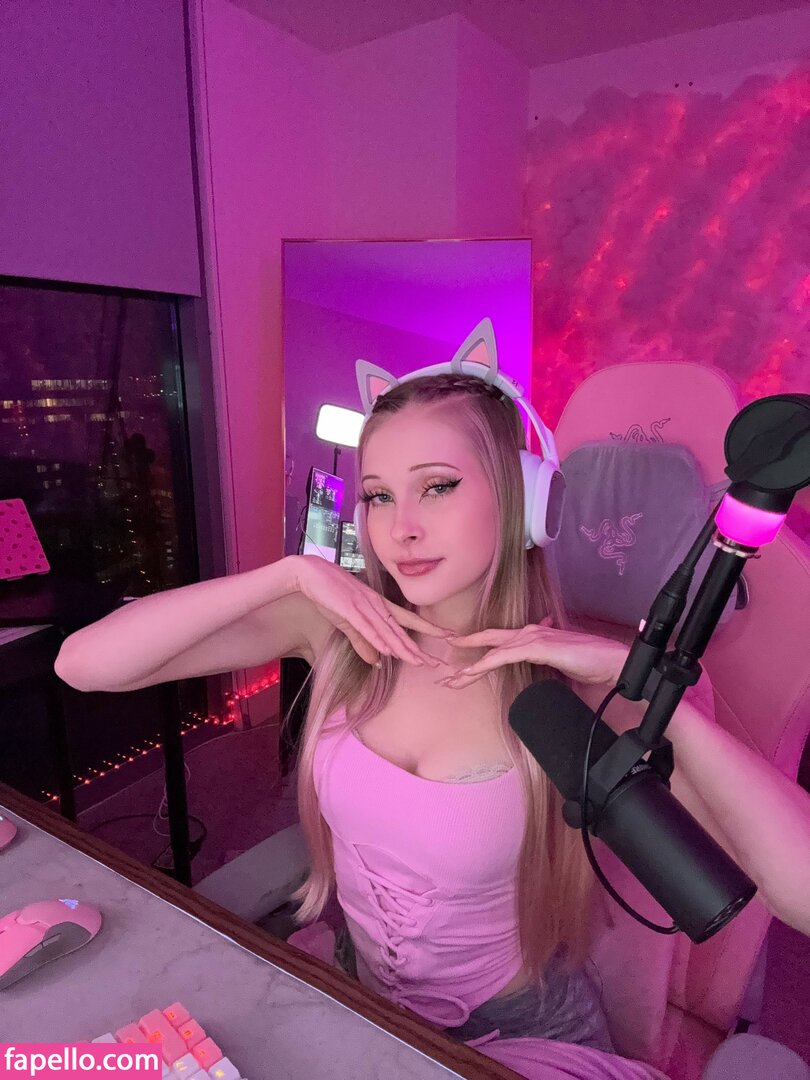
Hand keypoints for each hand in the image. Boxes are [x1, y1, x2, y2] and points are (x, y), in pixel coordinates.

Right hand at [292, 555, 449, 667]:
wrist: (309, 573)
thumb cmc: (330, 594)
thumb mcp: (348, 621)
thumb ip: (362, 641)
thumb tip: (375, 661)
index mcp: (378, 605)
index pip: (407, 621)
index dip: (427, 629)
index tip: (447, 636)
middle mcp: (376, 605)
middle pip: (401, 630)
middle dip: (417, 648)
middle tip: (435, 662)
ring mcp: (363, 605)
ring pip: (387, 631)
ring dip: (402, 648)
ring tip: (418, 662)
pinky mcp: (348, 608)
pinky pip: (366, 627)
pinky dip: (377, 639)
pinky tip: (387, 650)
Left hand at [436, 618, 628, 687]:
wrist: (610, 661)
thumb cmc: (590, 662)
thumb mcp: (562, 661)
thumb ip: (548, 659)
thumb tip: (541, 660)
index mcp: (534, 635)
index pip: (499, 639)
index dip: (476, 643)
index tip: (457, 652)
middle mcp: (530, 632)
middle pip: (489, 641)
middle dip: (465, 651)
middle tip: (445, 670)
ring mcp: (532, 638)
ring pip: (492, 651)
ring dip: (470, 667)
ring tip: (452, 680)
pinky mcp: (536, 647)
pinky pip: (503, 656)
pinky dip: (485, 663)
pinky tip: (471, 672)